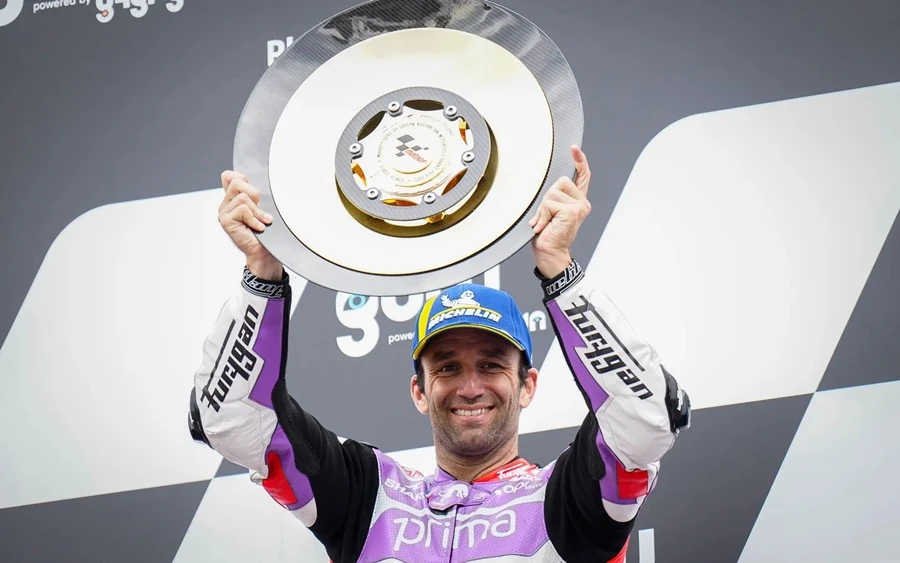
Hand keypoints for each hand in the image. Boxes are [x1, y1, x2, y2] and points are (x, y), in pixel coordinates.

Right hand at [218, 170, 282, 279]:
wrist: (265, 253)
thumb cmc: (266, 233)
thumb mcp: (262, 208)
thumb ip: (255, 195)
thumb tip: (255, 180)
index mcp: (232, 199)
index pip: (228, 177)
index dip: (243, 179)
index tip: (255, 195)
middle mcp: (225, 204)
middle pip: (237, 182)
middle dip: (255, 196)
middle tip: (260, 212)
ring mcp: (223, 212)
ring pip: (243, 197)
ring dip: (257, 211)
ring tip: (261, 222)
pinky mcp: (225, 220)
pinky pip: (243, 209)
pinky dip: (255, 218)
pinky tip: (258, 228)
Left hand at [528, 146, 591, 277]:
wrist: (550, 254)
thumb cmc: (547, 237)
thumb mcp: (549, 213)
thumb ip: (553, 200)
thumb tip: (548, 192)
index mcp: (577, 202)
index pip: (582, 177)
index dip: (579, 161)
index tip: (574, 148)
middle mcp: (582, 203)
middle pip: (559, 182)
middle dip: (546, 199)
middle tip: (545, 218)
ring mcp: (580, 207)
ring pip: (552, 193)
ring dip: (543, 209)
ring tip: (545, 224)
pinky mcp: (573, 211)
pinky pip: (549, 203)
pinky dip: (542, 215)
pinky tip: (545, 227)